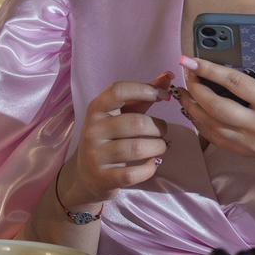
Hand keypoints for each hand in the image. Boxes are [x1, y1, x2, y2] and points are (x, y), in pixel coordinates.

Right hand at [64, 74, 172, 204]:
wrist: (85, 175)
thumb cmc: (109, 139)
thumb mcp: (121, 115)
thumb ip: (143, 96)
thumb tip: (169, 76)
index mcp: (96, 109)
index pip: (118, 91)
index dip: (144, 90)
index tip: (163, 96)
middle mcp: (93, 130)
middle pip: (135, 123)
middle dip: (158, 127)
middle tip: (163, 131)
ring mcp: (96, 155)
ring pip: (137, 149)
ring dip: (158, 147)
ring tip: (161, 146)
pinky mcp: (103, 178)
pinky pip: (133, 173)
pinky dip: (149, 168)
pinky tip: (153, 163)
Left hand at [178, 43, 254, 179]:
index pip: (234, 83)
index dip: (209, 69)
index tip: (191, 59)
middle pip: (215, 105)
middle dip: (195, 87)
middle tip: (185, 72)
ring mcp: (249, 141)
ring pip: (210, 125)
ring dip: (191, 107)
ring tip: (181, 91)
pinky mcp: (245, 152)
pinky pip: (215, 139)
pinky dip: (199, 125)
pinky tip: (193, 112)